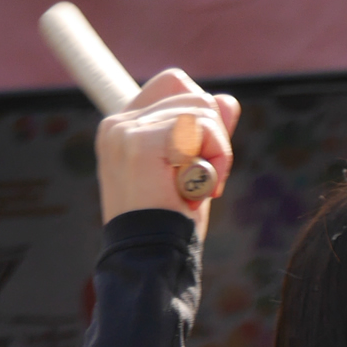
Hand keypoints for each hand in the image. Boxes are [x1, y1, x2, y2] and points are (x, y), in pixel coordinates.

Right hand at [96, 69, 238, 235]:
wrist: (150, 262)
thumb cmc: (171, 228)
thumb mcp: (193, 175)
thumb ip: (206, 136)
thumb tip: (228, 100)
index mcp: (123, 128)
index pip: (175, 84)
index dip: (204, 116)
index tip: (204, 162)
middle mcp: (118, 123)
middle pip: (193, 94)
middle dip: (216, 140)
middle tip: (206, 184)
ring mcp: (125, 130)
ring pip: (202, 109)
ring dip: (218, 154)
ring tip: (200, 191)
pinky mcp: (140, 143)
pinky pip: (200, 127)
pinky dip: (216, 159)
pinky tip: (201, 190)